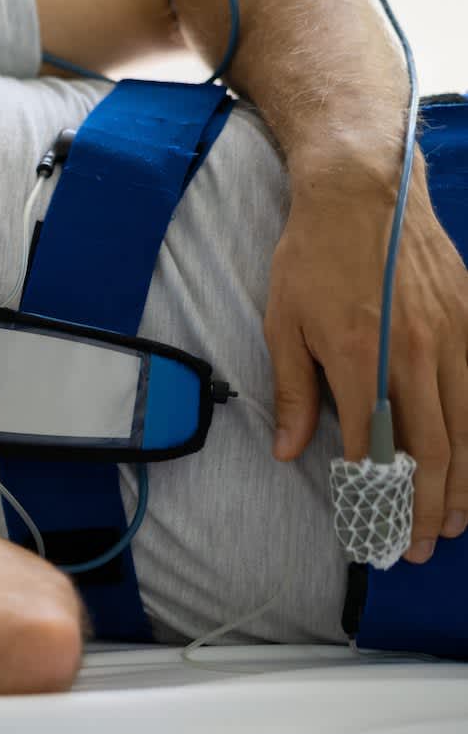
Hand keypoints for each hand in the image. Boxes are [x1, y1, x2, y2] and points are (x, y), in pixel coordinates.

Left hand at [265, 156, 467, 561]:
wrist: (364, 188)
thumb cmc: (315, 255)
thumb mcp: (284, 323)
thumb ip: (294, 391)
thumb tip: (291, 450)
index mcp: (363, 359)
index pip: (377, 446)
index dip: (379, 496)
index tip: (377, 531)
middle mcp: (417, 354)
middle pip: (435, 448)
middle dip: (430, 505)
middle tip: (424, 545)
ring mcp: (453, 337)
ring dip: (465, 481)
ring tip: (456, 520)